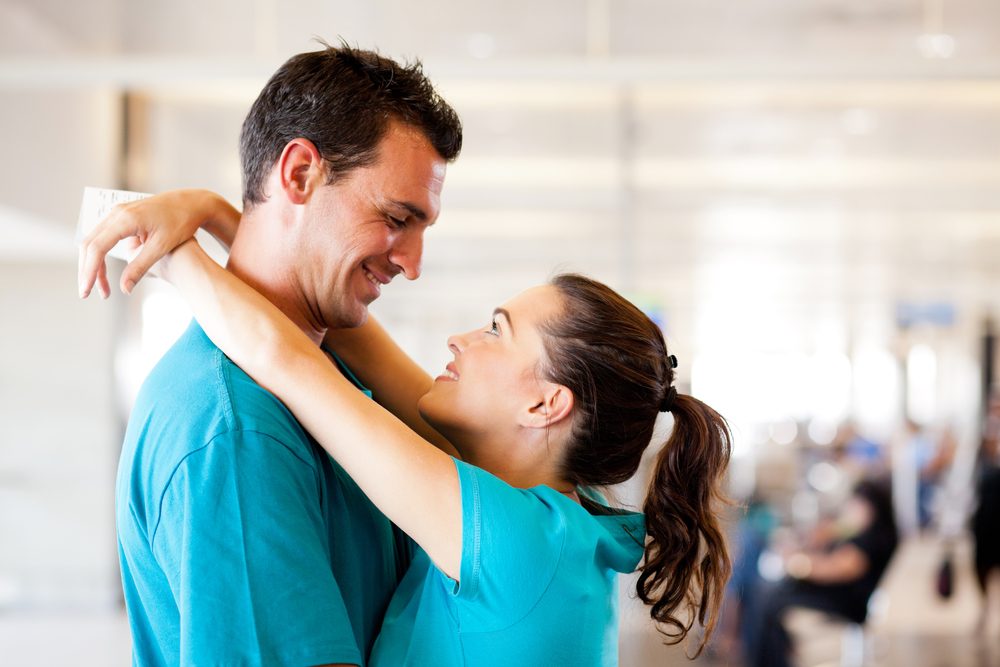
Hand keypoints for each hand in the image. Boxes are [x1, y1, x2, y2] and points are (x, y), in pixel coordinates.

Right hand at [78, 188, 235, 297]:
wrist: (191, 203)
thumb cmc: (181, 223)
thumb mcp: (162, 247)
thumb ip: (140, 267)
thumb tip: (124, 289)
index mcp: (125, 219)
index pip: (97, 248)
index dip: (89, 272)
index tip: (85, 292)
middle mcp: (117, 213)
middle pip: (90, 244)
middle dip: (87, 270)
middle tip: (88, 293)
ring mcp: (117, 212)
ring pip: (94, 240)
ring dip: (92, 264)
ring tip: (100, 287)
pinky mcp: (121, 216)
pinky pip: (102, 236)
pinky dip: (99, 254)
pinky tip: (102, 271)